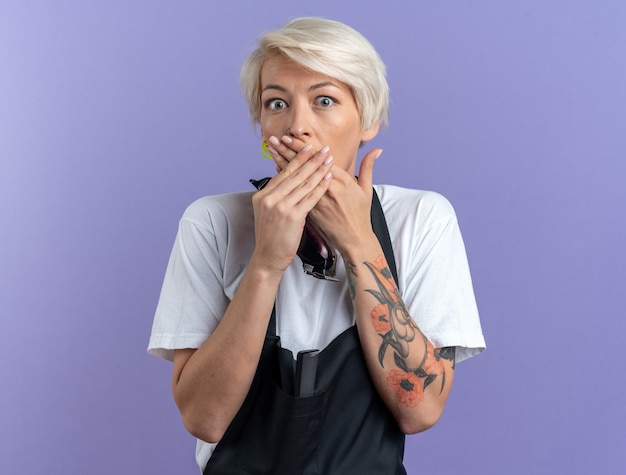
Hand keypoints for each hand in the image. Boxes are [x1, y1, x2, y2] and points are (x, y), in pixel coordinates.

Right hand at [251, 143, 333, 273]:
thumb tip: (284, 178)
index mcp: (262, 195)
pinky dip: (321, 186)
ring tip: (330, 159)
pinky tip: (329, 178)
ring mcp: (280, 207)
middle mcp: (269, 198)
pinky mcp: (292, 216)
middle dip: (311, 159)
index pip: (283, 172)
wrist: (268, 257)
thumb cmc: (271, 236)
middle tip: (323, 149)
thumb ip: (275, 195)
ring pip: (303, 184)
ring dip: (319, 169)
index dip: (297, 159)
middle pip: (294, 174)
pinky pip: (310, 197)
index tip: (308, 147)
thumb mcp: (267, 212)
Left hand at [267, 136, 382, 255]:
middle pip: (304, 165)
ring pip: (297, 178)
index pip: (318, 158)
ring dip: (283, 163)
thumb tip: (378, 149)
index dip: (303, 147)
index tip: (290, 138)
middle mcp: (328, 188)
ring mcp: (317, 200)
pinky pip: (295, 192)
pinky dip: (286, 182)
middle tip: (275, 139)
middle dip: (288, 151)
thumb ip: (368, 167)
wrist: (354, 240)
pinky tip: (276, 172)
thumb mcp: (366, 190)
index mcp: (342, 180)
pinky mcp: (310, 211)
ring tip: (272, 151)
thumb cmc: (360, 215)